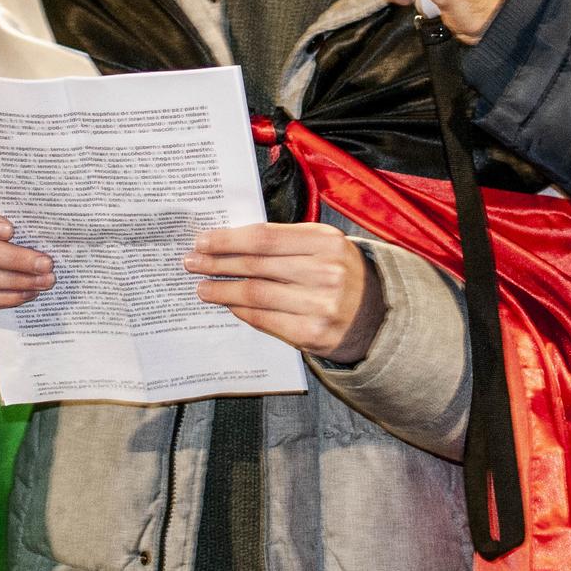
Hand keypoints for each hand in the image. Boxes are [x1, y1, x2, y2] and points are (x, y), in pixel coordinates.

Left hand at [186, 222, 385, 361]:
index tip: (202, 241)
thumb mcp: (323, 246)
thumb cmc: (341, 274)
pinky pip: (266, 320)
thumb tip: (230, 242)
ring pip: (256, 293)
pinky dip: (242, 311)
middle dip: (217, 263)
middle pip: (256, 264)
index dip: (228, 239)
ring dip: (223, 290)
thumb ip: (284, 241)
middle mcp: (325, 270)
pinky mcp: (313, 333)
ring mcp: (320, 304)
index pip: (264, 237)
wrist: (378, 316)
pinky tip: (228, 305)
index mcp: (325, 241)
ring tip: (203, 288)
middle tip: (192, 263)